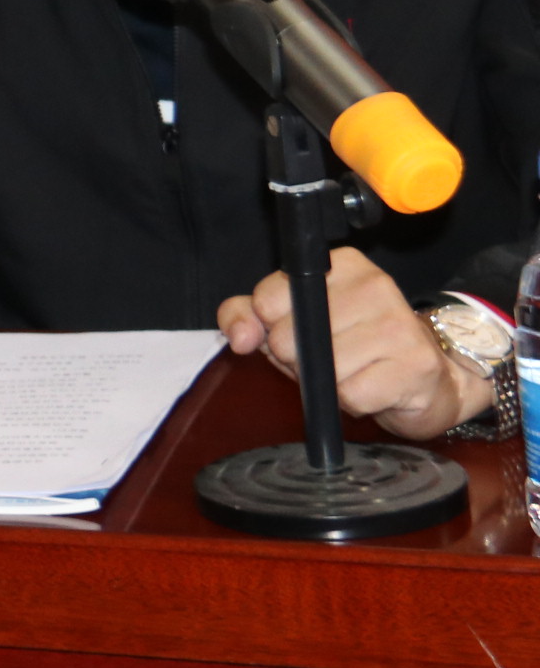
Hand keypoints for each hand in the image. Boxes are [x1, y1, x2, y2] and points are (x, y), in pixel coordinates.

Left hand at [216, 246, 487, 440]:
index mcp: (339, 265)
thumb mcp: (290, 322)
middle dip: (299, 360)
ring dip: (327, 384)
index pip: (267, 299)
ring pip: (320, 370)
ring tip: (354, 372)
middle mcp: (373, 284)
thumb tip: (240, 336)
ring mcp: (398, 323)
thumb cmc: (352, 348)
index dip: (271, 328)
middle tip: (329, 359)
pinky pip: (350, 395)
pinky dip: (352, 402)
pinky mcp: (415, 363)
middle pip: (289, 339)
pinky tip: (373, 389)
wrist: (426, 380)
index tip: (298, 332)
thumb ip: (247, 316)